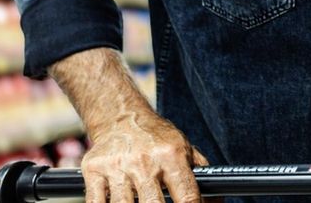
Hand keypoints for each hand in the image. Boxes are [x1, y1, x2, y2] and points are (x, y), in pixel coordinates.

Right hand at [80, 108, 207, 202]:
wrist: (121, 116)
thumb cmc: (156, 139)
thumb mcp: (184, 149)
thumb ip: (200, 175)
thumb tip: (216, 201)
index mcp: (171, 155)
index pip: (187, 197)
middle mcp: (144, 160)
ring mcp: (117, 166)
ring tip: (141, 201)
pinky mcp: (94, 169)